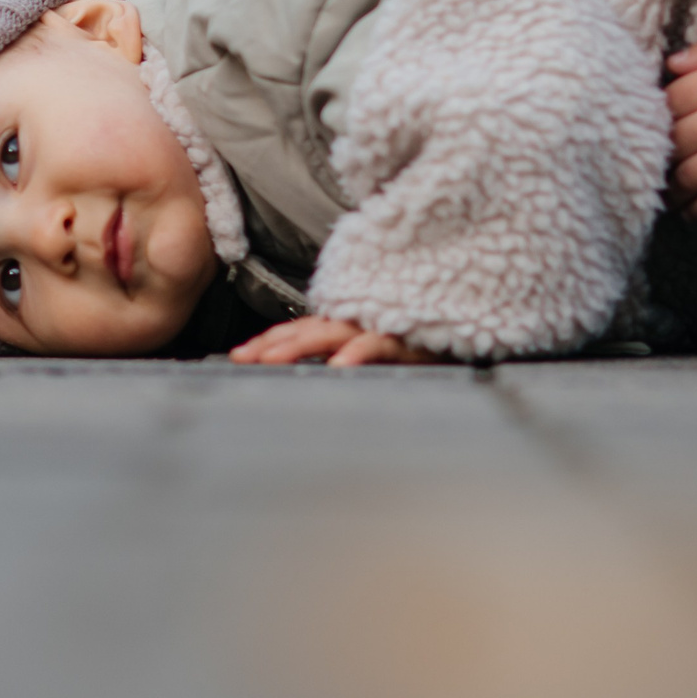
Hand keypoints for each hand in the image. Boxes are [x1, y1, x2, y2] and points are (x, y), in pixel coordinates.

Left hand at [229, 316, 441, 366]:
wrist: (458, 326)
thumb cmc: (414, 344)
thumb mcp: (373, 352)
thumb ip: (344, 357)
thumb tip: (315, 374)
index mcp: (343, 325)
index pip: (298, 330)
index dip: (269, 341)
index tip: (238, 356)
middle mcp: (355, 322)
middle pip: (306, 330)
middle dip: (272, 344)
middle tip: (243, 358)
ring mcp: (377, 326)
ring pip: (333, 332)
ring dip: (303, 345)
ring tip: (274, 359)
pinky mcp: (404, 336)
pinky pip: (377, 344)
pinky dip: (357, 353)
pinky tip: (339, 365)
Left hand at [665, 30, 696, 220]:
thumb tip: (673, 65)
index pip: (668, 101)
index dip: (658, 111)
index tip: (658, 121)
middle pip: (671, 141)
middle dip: (660, 152)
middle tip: (655, 161)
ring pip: (685, 177)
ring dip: (671, 188)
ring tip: (666, 194)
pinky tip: (692, 212)